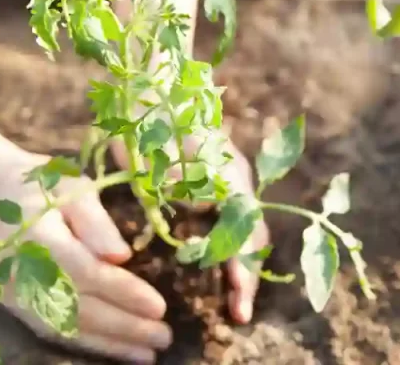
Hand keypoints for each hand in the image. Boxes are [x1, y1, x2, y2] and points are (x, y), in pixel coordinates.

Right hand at [0, 146, 170, 363]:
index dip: (125, 293)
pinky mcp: (10, 304)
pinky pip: (50, 330)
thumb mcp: (72, 187)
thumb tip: (122, 257)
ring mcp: (12, 292)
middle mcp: (22, 271)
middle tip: (163, 338)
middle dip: (124, 327)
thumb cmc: (38, 184)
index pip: (88, 273)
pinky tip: (112, 349)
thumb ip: (96, 222)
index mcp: (38, 236)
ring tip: (145, 355)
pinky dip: (84, 342)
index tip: (159, 307)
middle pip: (79, 308)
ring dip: (108, 344)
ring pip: (65, 327)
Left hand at [111, 133, 269, 323]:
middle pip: (252, 232)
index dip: (244, 266)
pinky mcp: (219, 182)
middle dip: (247, 274)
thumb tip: (200, 205)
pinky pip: (235, 221)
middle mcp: (237, 177)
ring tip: (235, 301)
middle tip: (238, 312)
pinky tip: (223, 270)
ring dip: (242, 264)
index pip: (245, 227)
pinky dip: (232, 248)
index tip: (238, 301)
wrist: (150, 87)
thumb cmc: (147, 117)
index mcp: (227, 170)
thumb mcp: (150, 147)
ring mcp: (231, 179)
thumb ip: (172, 177)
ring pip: (247, 228)